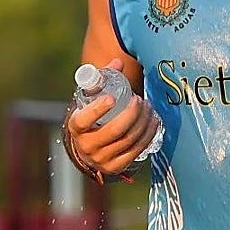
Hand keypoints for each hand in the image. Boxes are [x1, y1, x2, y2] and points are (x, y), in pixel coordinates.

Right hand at [65, 58, 160, 174]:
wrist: (89, 147)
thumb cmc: (91, 117)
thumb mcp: (90, 99)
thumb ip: (102, 79)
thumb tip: (118, 62)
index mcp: (76, 127)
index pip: (84, 120)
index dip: (98, 109)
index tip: (112, 97)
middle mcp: (87, 146)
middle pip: (114, 130)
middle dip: (132, 113)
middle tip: (140, 100)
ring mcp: (102, 159)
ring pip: (129, 139)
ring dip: (143, 122)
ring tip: (149, 108)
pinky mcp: (116, 166)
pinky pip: (137, 150)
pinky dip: (148, 135)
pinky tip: (153, 122)